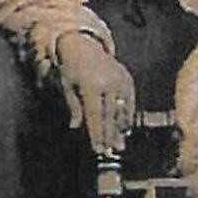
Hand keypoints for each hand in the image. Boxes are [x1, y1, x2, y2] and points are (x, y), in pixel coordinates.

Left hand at [56, 31, 136, 155]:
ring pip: (122, 111)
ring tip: (118, 145)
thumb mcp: (67, 87)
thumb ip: (74, 107)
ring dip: (119, 129)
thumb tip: (76, 127)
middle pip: (110, 116)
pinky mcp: (128, 80)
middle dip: (108, 135)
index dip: (97, 134)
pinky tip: (124, 129)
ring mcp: (121, 81)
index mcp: (91, 86)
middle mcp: (109, 83)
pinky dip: (127, 116)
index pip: (95, 116)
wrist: (84, 46)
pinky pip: (129, 102)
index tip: (97, 149)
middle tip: (108, 151)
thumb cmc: (71, 69)